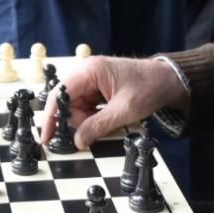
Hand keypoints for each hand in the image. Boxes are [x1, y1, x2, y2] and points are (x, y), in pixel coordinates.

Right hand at [41, 55, 189, 149]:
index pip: (60, 95)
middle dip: (80, 120)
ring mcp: (91, 80)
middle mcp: (86, 73)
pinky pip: (86, 107)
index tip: (46, 138)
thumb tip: (78, 141)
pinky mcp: (96, 88)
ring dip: (89, 120)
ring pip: (76, 108)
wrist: (167, 80)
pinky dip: (94, 117)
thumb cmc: (149, 88)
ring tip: (111, 120)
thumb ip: (98, 126)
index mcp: (89, 70)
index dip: (51, 117)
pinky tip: (109, 117)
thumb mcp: (124, 110)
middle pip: (67, 104)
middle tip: (99, 128)